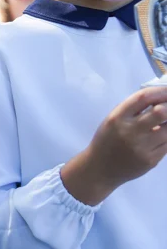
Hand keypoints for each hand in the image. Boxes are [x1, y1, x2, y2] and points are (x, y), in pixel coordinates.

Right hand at [61, 86, 166, 204]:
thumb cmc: (107, 139)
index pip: (143, 98)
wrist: (100, 168)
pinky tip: (162, 136)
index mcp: (118, 117)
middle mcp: (130, 131)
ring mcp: (142, 147)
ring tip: (165, 122)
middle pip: (161, 112)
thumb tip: (161, 99)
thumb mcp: (113, 120)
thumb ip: (133, 110)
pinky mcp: (151, 160)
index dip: (160, 91)